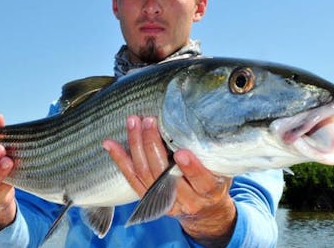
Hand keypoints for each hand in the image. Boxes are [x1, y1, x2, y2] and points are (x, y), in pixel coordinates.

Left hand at [103, 116, 235, 245]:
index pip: (202, 182)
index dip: (191, 168)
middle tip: (149, 121)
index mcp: (209, 192)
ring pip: (145, 174)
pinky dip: (120, 160)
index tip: (181, 152)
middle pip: (165, 175)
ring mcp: (164, 202)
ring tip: (133, 123)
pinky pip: (131, 179)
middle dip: (154, 146)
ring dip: (136, 146)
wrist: (205, 211)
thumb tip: (204, 124)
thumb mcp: (223, 170)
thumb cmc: (215, 182)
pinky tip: (110, 144)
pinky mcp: (149, 200)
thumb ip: (213, 154)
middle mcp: (187, 200)